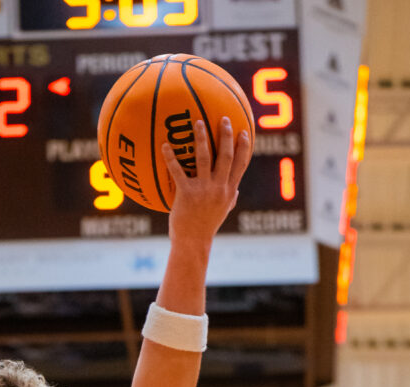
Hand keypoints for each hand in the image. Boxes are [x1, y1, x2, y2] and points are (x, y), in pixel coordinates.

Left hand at [162, 117, 251, 244]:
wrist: (193, 242)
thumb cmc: (206, 227)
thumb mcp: (222, 212)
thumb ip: (231, 199)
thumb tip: (237, 190)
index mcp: (229, 191)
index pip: (241, 164)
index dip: (244, 147)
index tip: (244, 131)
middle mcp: (219, 188)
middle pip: (226, 156)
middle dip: (226, 135)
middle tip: (223, 119)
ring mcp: (203, 190)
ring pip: (204, 157)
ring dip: (201, 138)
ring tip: (197, 122)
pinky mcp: (186, 194)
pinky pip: (177, 171)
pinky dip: (171, 157)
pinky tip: (165, 146)